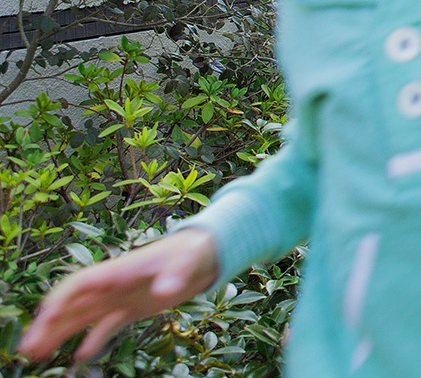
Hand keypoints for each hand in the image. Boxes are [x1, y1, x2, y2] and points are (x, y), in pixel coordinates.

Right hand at [19, 228, 218, 361]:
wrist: (206, 252)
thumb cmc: (195, 250)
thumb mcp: (188, 260)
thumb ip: (176, 274)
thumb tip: (165, 290)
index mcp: (119, 270)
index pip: (80, 284)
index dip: (61, 299)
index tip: (46, 318)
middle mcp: (113, 285)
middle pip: (72, 305)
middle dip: (48, 325)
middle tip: (27, 348)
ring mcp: (121, 297)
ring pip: (83, 317)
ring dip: (59, 334)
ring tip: (36, 355)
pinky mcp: (133, 308)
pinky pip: (107, 326)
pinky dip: (94, 340)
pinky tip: (80, 357)